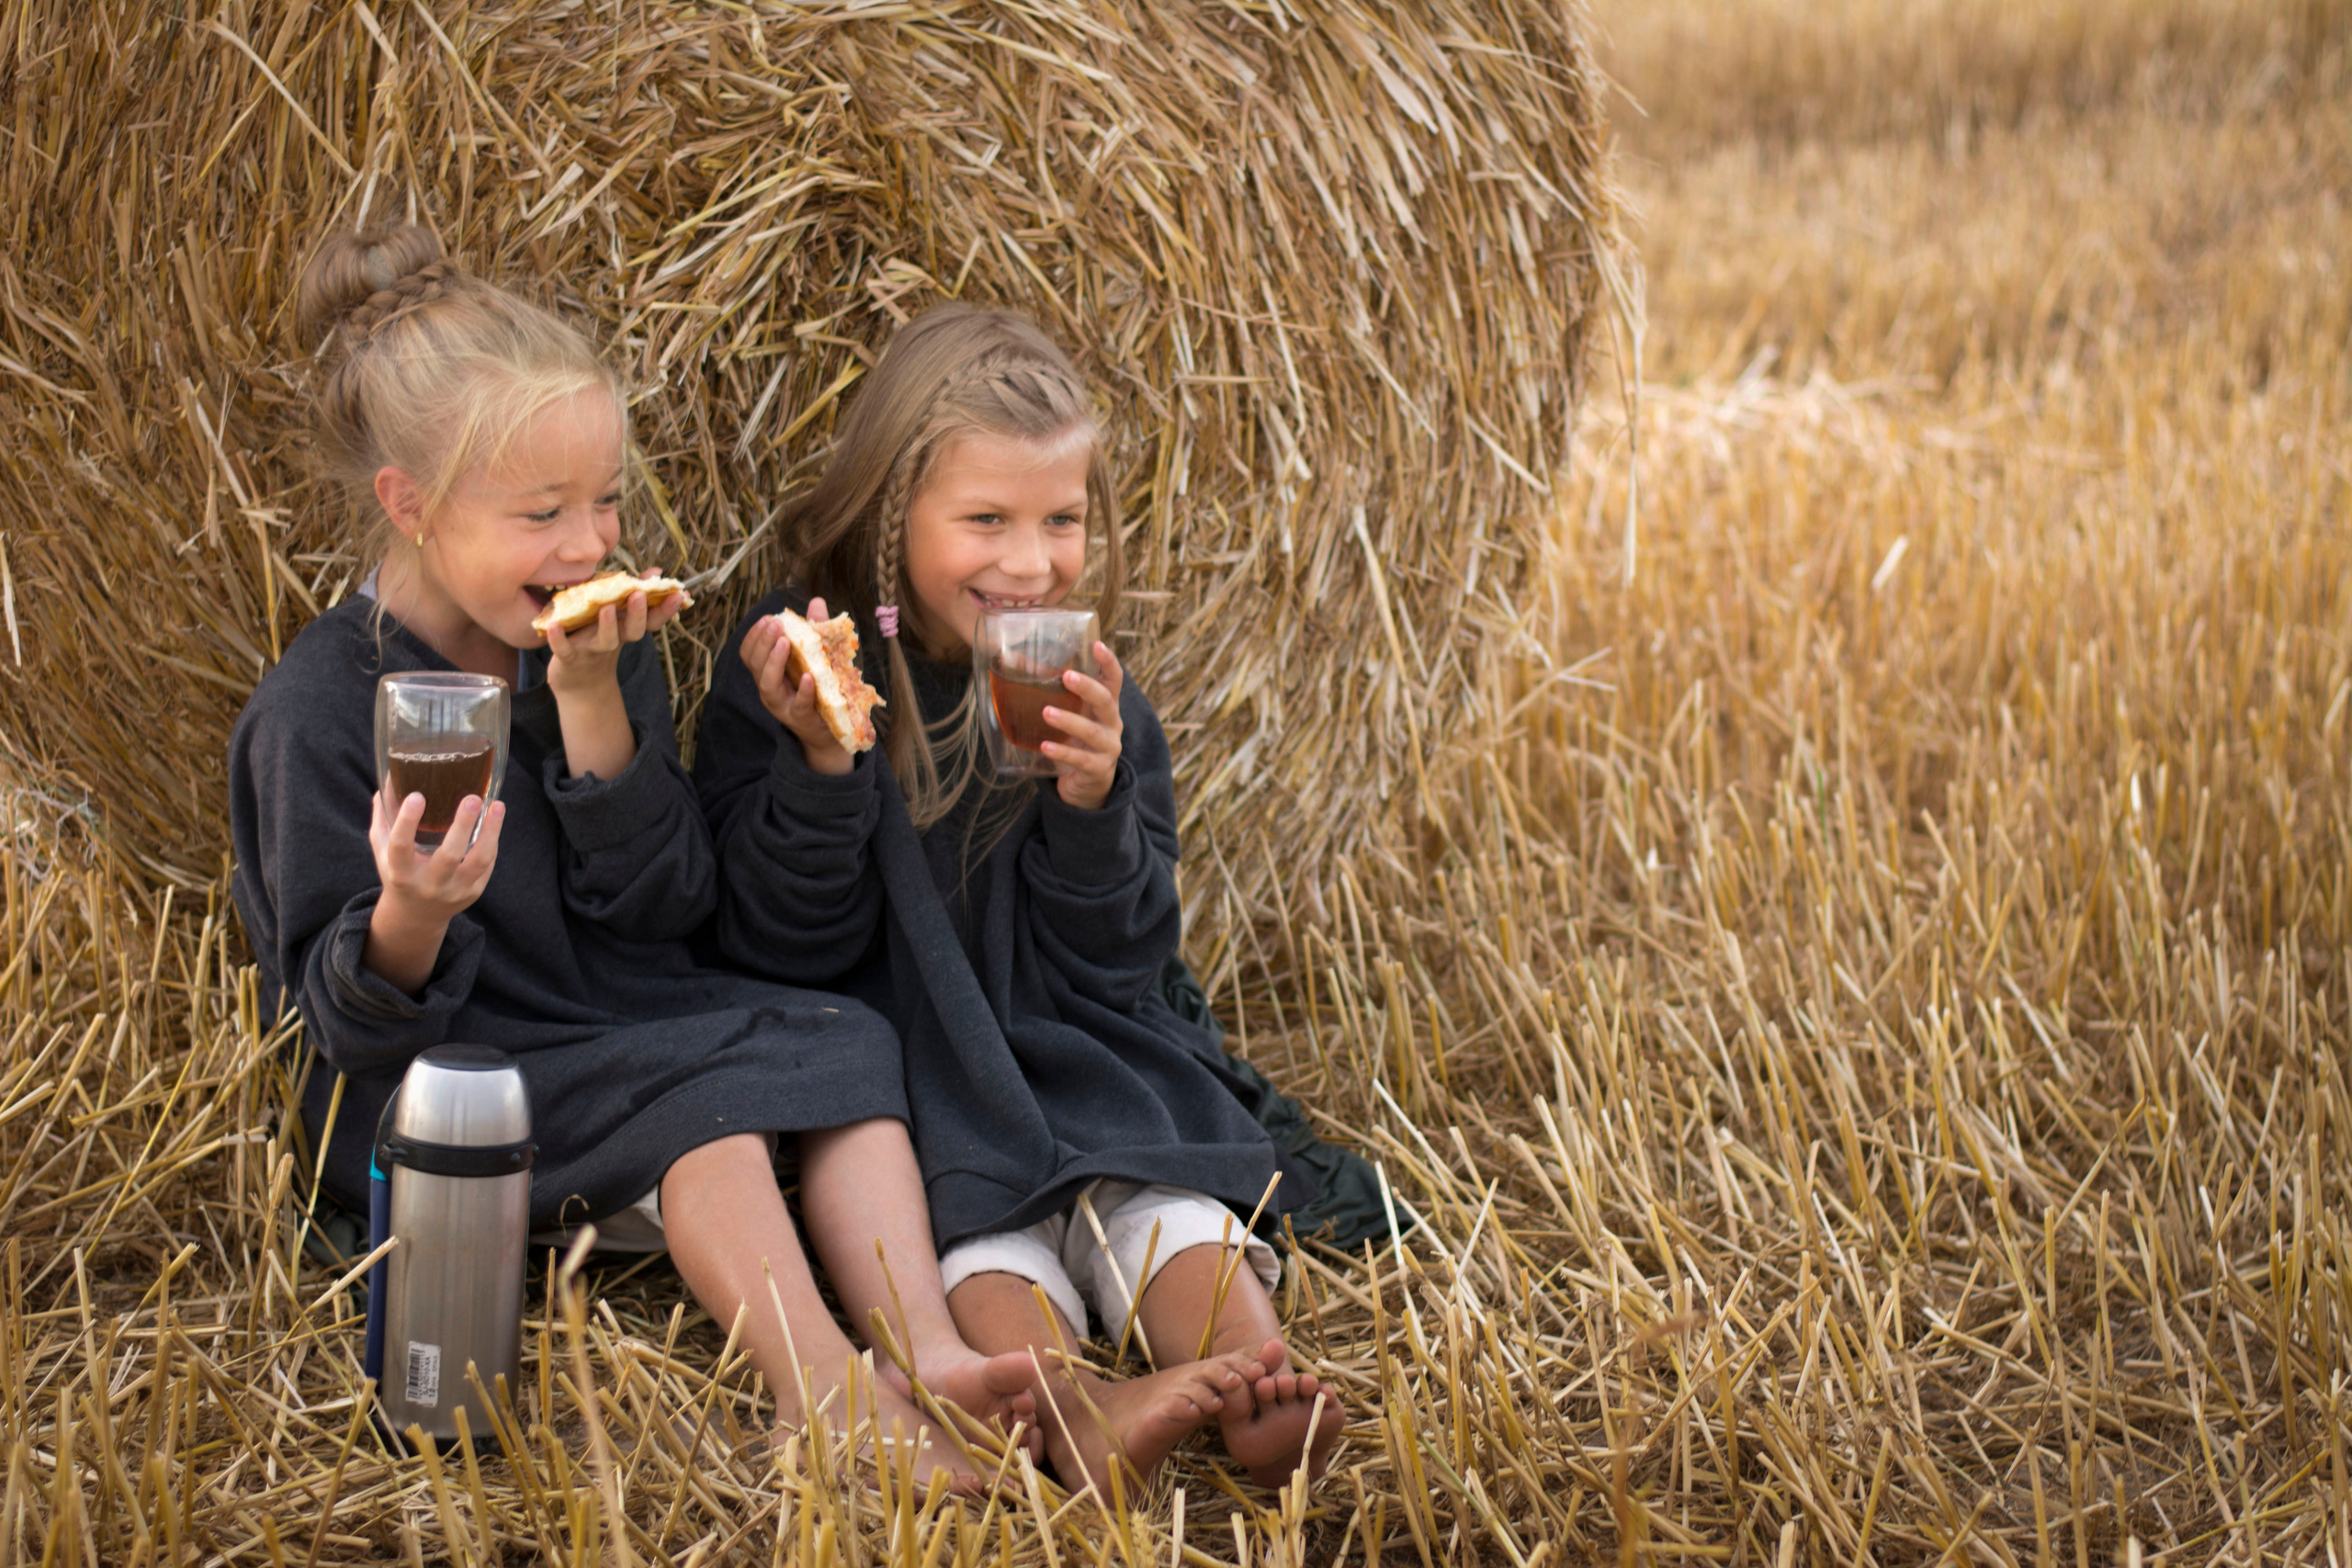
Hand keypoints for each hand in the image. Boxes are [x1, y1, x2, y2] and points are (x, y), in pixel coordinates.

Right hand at [363, 787, 504, 991]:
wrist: (417, 915)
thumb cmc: (399, 872)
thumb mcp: (383, 851)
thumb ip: (384, 817)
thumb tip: (390, 778)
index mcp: (400, 871)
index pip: (400, 846)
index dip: (407, 821)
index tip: (417, 796)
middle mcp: (428, 883)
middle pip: (449, 856)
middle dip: (462, 826)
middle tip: (472, 798)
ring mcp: (454, 890)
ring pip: (479, 861)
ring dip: (491, 832)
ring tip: (497, 806)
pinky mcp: (474, 892)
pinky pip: (487, 864)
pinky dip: (492, 841)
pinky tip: (494, 819)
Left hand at [543, 572, 684, 696]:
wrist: (578, 682)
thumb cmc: (598, 640)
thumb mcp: (619, 619)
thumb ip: (634, 594)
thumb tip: (657, 571)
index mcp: (626, 629)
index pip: (651, 620)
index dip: (666, 609)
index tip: (679, 594)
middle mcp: (614, 640)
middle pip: (632, 630)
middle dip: (637, 614)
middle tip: (639, 595)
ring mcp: (592, 649)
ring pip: (605, 640)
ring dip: (607, 625)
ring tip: (607, 608)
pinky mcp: (570, 658)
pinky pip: (565, 650)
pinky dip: (558, 640)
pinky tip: (553, 626)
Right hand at [742, 595, 854, 776]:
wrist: (831, 732)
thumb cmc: (819, 691)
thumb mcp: (815, 658)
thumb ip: (815, 631)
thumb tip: (817, 601)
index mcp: (768, 674)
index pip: (749, 654)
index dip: (754, 636)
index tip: (767, 618)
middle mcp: (770, 690)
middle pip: (755, 665)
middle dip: (763, 641)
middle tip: (775, 623)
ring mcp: (783, 706)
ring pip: (768, 685)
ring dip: (774, 661)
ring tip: (784, 642)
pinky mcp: (801, 719)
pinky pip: (798, 705)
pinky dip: (802, 690)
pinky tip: (807, 676)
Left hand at [1041, 640, 1123, 809]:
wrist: (1088, 786)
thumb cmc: (1076, 741)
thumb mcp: (1072, 716)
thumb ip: (1052, 694)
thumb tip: (1010, 662)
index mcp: (1106, 707)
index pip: (1114, 681)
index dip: (1108, 662)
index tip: (1097, 644)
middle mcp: (1112, 725)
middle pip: (1106, 702)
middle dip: (1088, 688)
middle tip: (1067, 676)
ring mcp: (1107, 748)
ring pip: (1091, 732)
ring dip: (1069, 721)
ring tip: (1046, 712)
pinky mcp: (1097, 770)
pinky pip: (1080, 760)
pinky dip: (1063, 753)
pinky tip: (1045, 747)